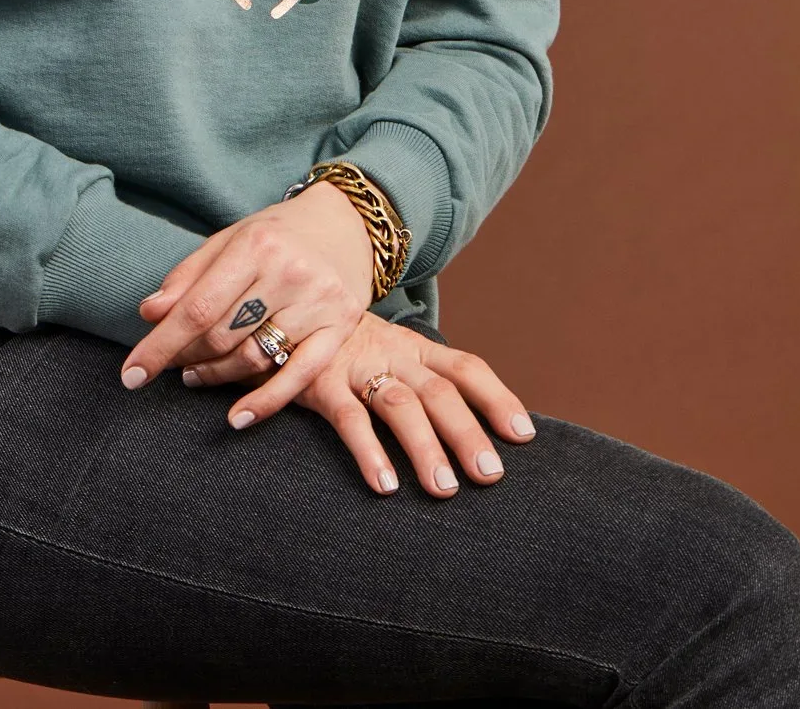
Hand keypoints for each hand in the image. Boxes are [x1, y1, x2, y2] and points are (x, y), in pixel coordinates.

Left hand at [120, 179, 378, 388]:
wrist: (346, 223)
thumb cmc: (277, 233)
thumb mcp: (229, 239)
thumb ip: (188, 276)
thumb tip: (149, 313)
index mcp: (256, 244)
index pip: (197, 307)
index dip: (160, 345)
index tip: (131, 375)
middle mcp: (289, 272)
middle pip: (222, 334)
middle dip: (185, 356)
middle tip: (170, 364)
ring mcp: (319, 301)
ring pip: (254, 357)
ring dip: (216, 375)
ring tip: (195, 375)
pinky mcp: (341, 326)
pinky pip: (298, 374)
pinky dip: (265, 401)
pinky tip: (237, 417)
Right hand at [204, 308, 539, 498]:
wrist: (276, 309)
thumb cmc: (341, 346)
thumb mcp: (384, 353)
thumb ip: (417, 380)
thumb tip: (470, 434)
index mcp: (411, 347)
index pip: (464, 367)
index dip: (496, 398)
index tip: (524, 434)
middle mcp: (389, 353)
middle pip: (439, 391)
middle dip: (467, 432)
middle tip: (490, 474)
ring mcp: (355, 366)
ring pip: (399, 405)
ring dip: (425, 447)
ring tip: (444, 490)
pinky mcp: (318, 381)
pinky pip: (348, 418)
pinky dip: (368, 451)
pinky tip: (384, 485)